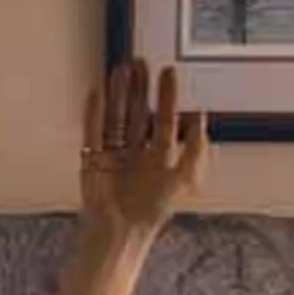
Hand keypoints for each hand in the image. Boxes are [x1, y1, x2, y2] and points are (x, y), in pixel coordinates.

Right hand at [79, 59, 207, 241]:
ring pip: (116, 116)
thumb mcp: (183, 179)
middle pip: (138, 112)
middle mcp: (137, 153)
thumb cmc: (152, 211)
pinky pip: (92, 130)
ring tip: (120, 70)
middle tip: (141, 62)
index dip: (167, 95)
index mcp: (159, 157)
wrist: (120, 232)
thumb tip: (201, 117)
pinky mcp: (92, 159)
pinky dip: (93, 112)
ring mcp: (113, 154)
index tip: (168, 72)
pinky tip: (96, 93)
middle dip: (140, 88)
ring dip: (118, 94)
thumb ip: (195, 149)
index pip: (164, 118)